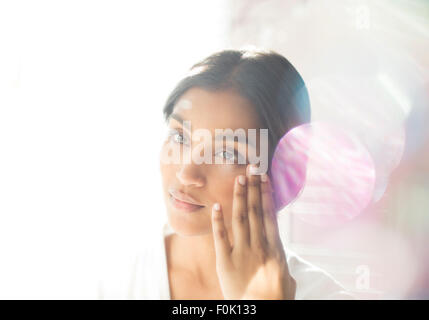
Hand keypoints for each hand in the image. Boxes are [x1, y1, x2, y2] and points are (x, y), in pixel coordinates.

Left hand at [211, 164, 295, 299]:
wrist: (261, 313)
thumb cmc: (276, 299)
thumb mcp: (287, 279)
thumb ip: (283, 263)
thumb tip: (283, 259)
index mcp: (275, 248)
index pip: (270, 215)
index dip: (267, 194)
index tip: (264, 178)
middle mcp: (259, 246)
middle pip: (256, 211)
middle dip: (253, 188)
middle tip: (251, 169)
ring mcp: (242, 253)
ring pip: (240, 219)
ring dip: (239, 197)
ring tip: (238, 179)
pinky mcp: (225, 262)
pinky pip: (221, 238)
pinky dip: (218, 221)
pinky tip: (216, 206)